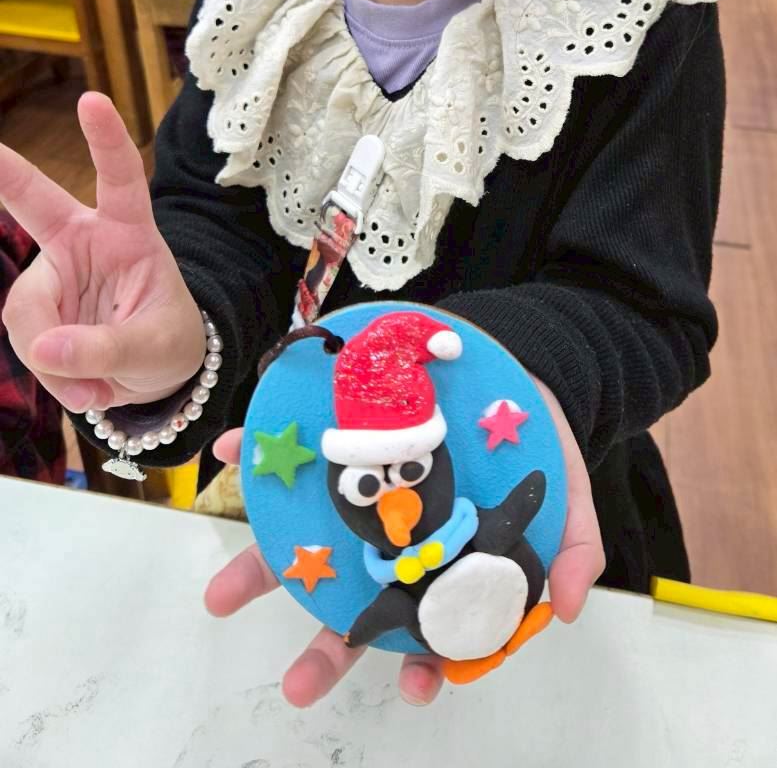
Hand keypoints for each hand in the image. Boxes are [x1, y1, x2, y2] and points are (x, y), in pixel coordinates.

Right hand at [0, 92, 204, 414]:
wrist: (154, 375)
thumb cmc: (167, 340)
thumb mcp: (157, 347)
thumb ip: (107, 347)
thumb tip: (45, 349)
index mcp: (128, 232)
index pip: (120, 179)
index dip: (106, 140)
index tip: (92, 100)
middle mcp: (82, 243)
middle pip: (35, 202)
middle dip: (5, 171)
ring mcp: (54, 276)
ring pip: (27, 312)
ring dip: (56, 360)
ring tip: (98, 390)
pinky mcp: (36, 312)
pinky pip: (29, 345)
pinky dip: (54, 378)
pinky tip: (86, 392)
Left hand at [205, 379, 603, 706]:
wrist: (508, 365)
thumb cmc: (529, 440)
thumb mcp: (565, 492)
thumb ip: (574, 548)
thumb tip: (569, 610)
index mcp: (443, 561)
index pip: (430, 625)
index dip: (419, 663)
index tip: (414, 690)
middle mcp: (389, 540)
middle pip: (356, 605)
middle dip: (324, 653)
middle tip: (299, 685)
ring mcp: (355, 496)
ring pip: (302, 545)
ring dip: (258, 569)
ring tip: (223, 595)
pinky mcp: (334, 442)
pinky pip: (286, 455)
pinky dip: (254, 455)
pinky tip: (232, 455)